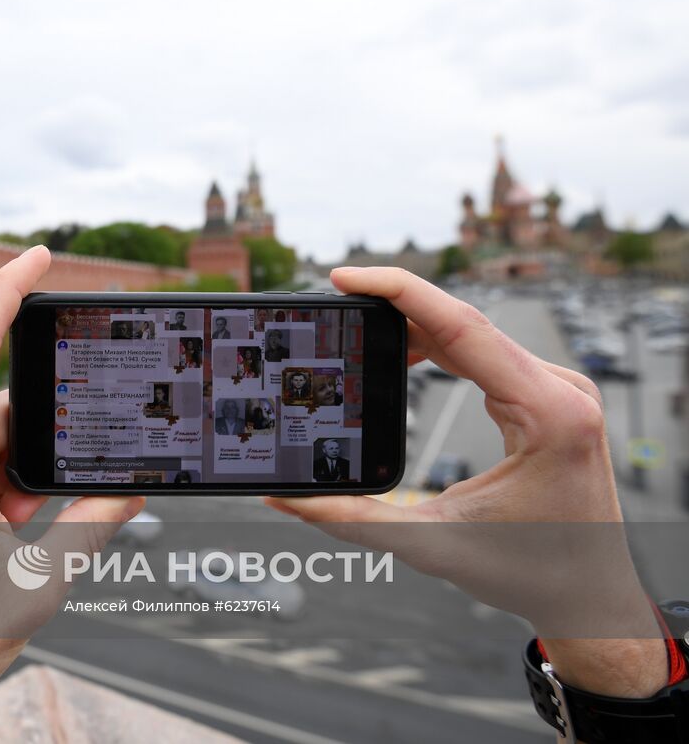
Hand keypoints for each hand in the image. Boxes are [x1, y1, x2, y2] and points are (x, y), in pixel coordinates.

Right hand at [265, 267, 668, 699]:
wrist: (590, 596)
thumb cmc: (530, 572)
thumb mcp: (431, 543)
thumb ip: (351, 519)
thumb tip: (283, 499)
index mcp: (547, 412)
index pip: (461, 325)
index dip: (398, 291)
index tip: (344, 276)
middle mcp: (560, 388)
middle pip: (462, 321)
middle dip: (393, 304)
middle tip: (333, 298)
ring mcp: (557, 388)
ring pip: (472, 333)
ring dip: (414, 324)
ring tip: (357, 323)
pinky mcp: (547, 397)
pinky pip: (485, 353)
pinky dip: (439, 346)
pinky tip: (405, 350)